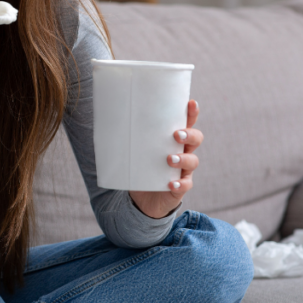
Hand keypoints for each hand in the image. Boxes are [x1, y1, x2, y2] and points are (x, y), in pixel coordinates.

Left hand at [129, 99, 202, 218]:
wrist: (143, 200)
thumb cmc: (140, 168)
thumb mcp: (135, 150)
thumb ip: (127, 136)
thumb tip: (106, 117)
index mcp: (173, 140)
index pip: (187, 123)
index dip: (191, 113)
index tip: (190, 103)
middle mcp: (183, 152)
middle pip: (196, 139)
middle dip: (189, 134)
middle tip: (176, 134)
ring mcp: (183, 170)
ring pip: (193, 161)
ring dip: (183, 158)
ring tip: (170, 159)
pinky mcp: (180, 187)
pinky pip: (186, 185)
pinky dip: (180, 183)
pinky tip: (171, 183)